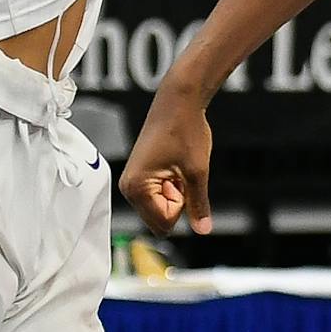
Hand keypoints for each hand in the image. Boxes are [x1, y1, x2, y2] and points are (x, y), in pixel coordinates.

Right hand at [120, 79, 212, 236]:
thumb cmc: (185, 129)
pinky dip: (171, 185)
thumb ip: (198, 205)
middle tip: (179, 172)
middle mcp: (128, 187)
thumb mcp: (197, 172)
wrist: (178, 101)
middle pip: (160, 219)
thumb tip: (203, 230)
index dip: (182, 205)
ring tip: (176, 165)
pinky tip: (172, 163)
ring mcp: (132, 182)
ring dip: (175, 193)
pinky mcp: (139, 176)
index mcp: (135, 188)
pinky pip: (159, 195)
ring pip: (161, 207)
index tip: (181, 178)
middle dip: (177, 201)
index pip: (164, 224)